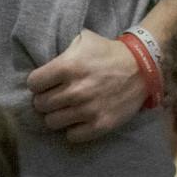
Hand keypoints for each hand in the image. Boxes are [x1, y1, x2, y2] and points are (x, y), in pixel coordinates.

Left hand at [27, 28, 147, 143]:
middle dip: (45, 99)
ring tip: (66, 108)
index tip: (45, 83)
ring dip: (57, 115)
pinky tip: (79, 119)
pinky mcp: (102, 124)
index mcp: (68, 67)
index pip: (33, 83)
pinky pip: (73, 136)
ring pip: (52, 122)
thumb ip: (59, 52)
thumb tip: (39, 65)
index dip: (38, 83)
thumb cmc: (107, 52)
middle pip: (40, 104)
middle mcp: (76, 90)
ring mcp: (89, 109)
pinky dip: (73, 129)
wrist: (143, 67)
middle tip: (56, 96)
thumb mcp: (82, 40)